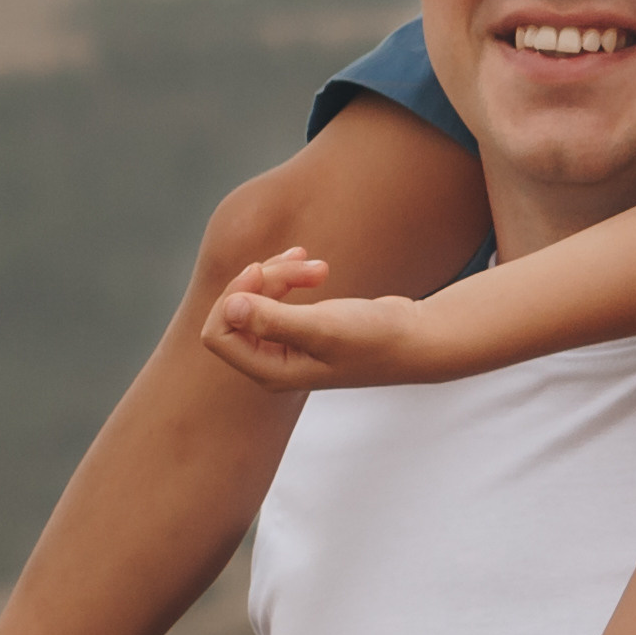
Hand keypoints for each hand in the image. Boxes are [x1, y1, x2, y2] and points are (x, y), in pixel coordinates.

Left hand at [199, 249, 434, 389]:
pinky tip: (318, 268)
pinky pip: (278, 296)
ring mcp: (288, 345)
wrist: (416, 338)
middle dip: (266, 280)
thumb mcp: (322, 328)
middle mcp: (273, 361)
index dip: (233, 297)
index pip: (218, 333)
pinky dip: (291, 277)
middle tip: (306, 263)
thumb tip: (228, 307)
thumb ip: (272, 320)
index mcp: (270, 371)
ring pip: (259, 298)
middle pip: (238, 310)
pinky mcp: (303, 328)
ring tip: (319, 265)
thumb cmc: (375, 339)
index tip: (262, 272)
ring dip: (283, 274)